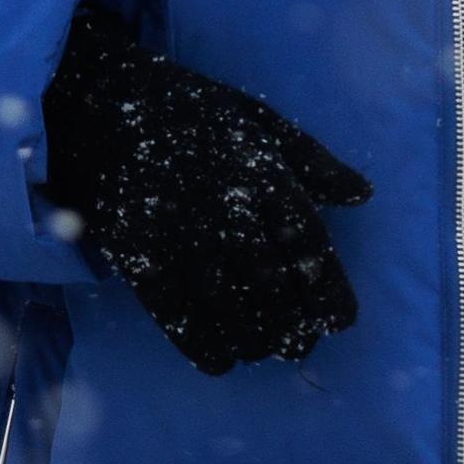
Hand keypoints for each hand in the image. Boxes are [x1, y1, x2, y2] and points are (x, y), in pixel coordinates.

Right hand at [37, 2, 369, 372]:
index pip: (307, 242)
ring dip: (253, 340)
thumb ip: (312, 161)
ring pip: (227, 307)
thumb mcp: (258, 121)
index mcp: (261, 172)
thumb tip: (363, 195)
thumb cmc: (191, 114)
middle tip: (302, 347)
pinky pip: (175, 314)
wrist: (101, 104)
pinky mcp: (138, 254)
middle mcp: (224, 206)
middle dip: (292, 326)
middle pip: (270, 284)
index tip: (342, 322)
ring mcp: (179, 233)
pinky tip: (220, 359)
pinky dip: (202, 344)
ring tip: (264, 350)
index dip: (329, 289)